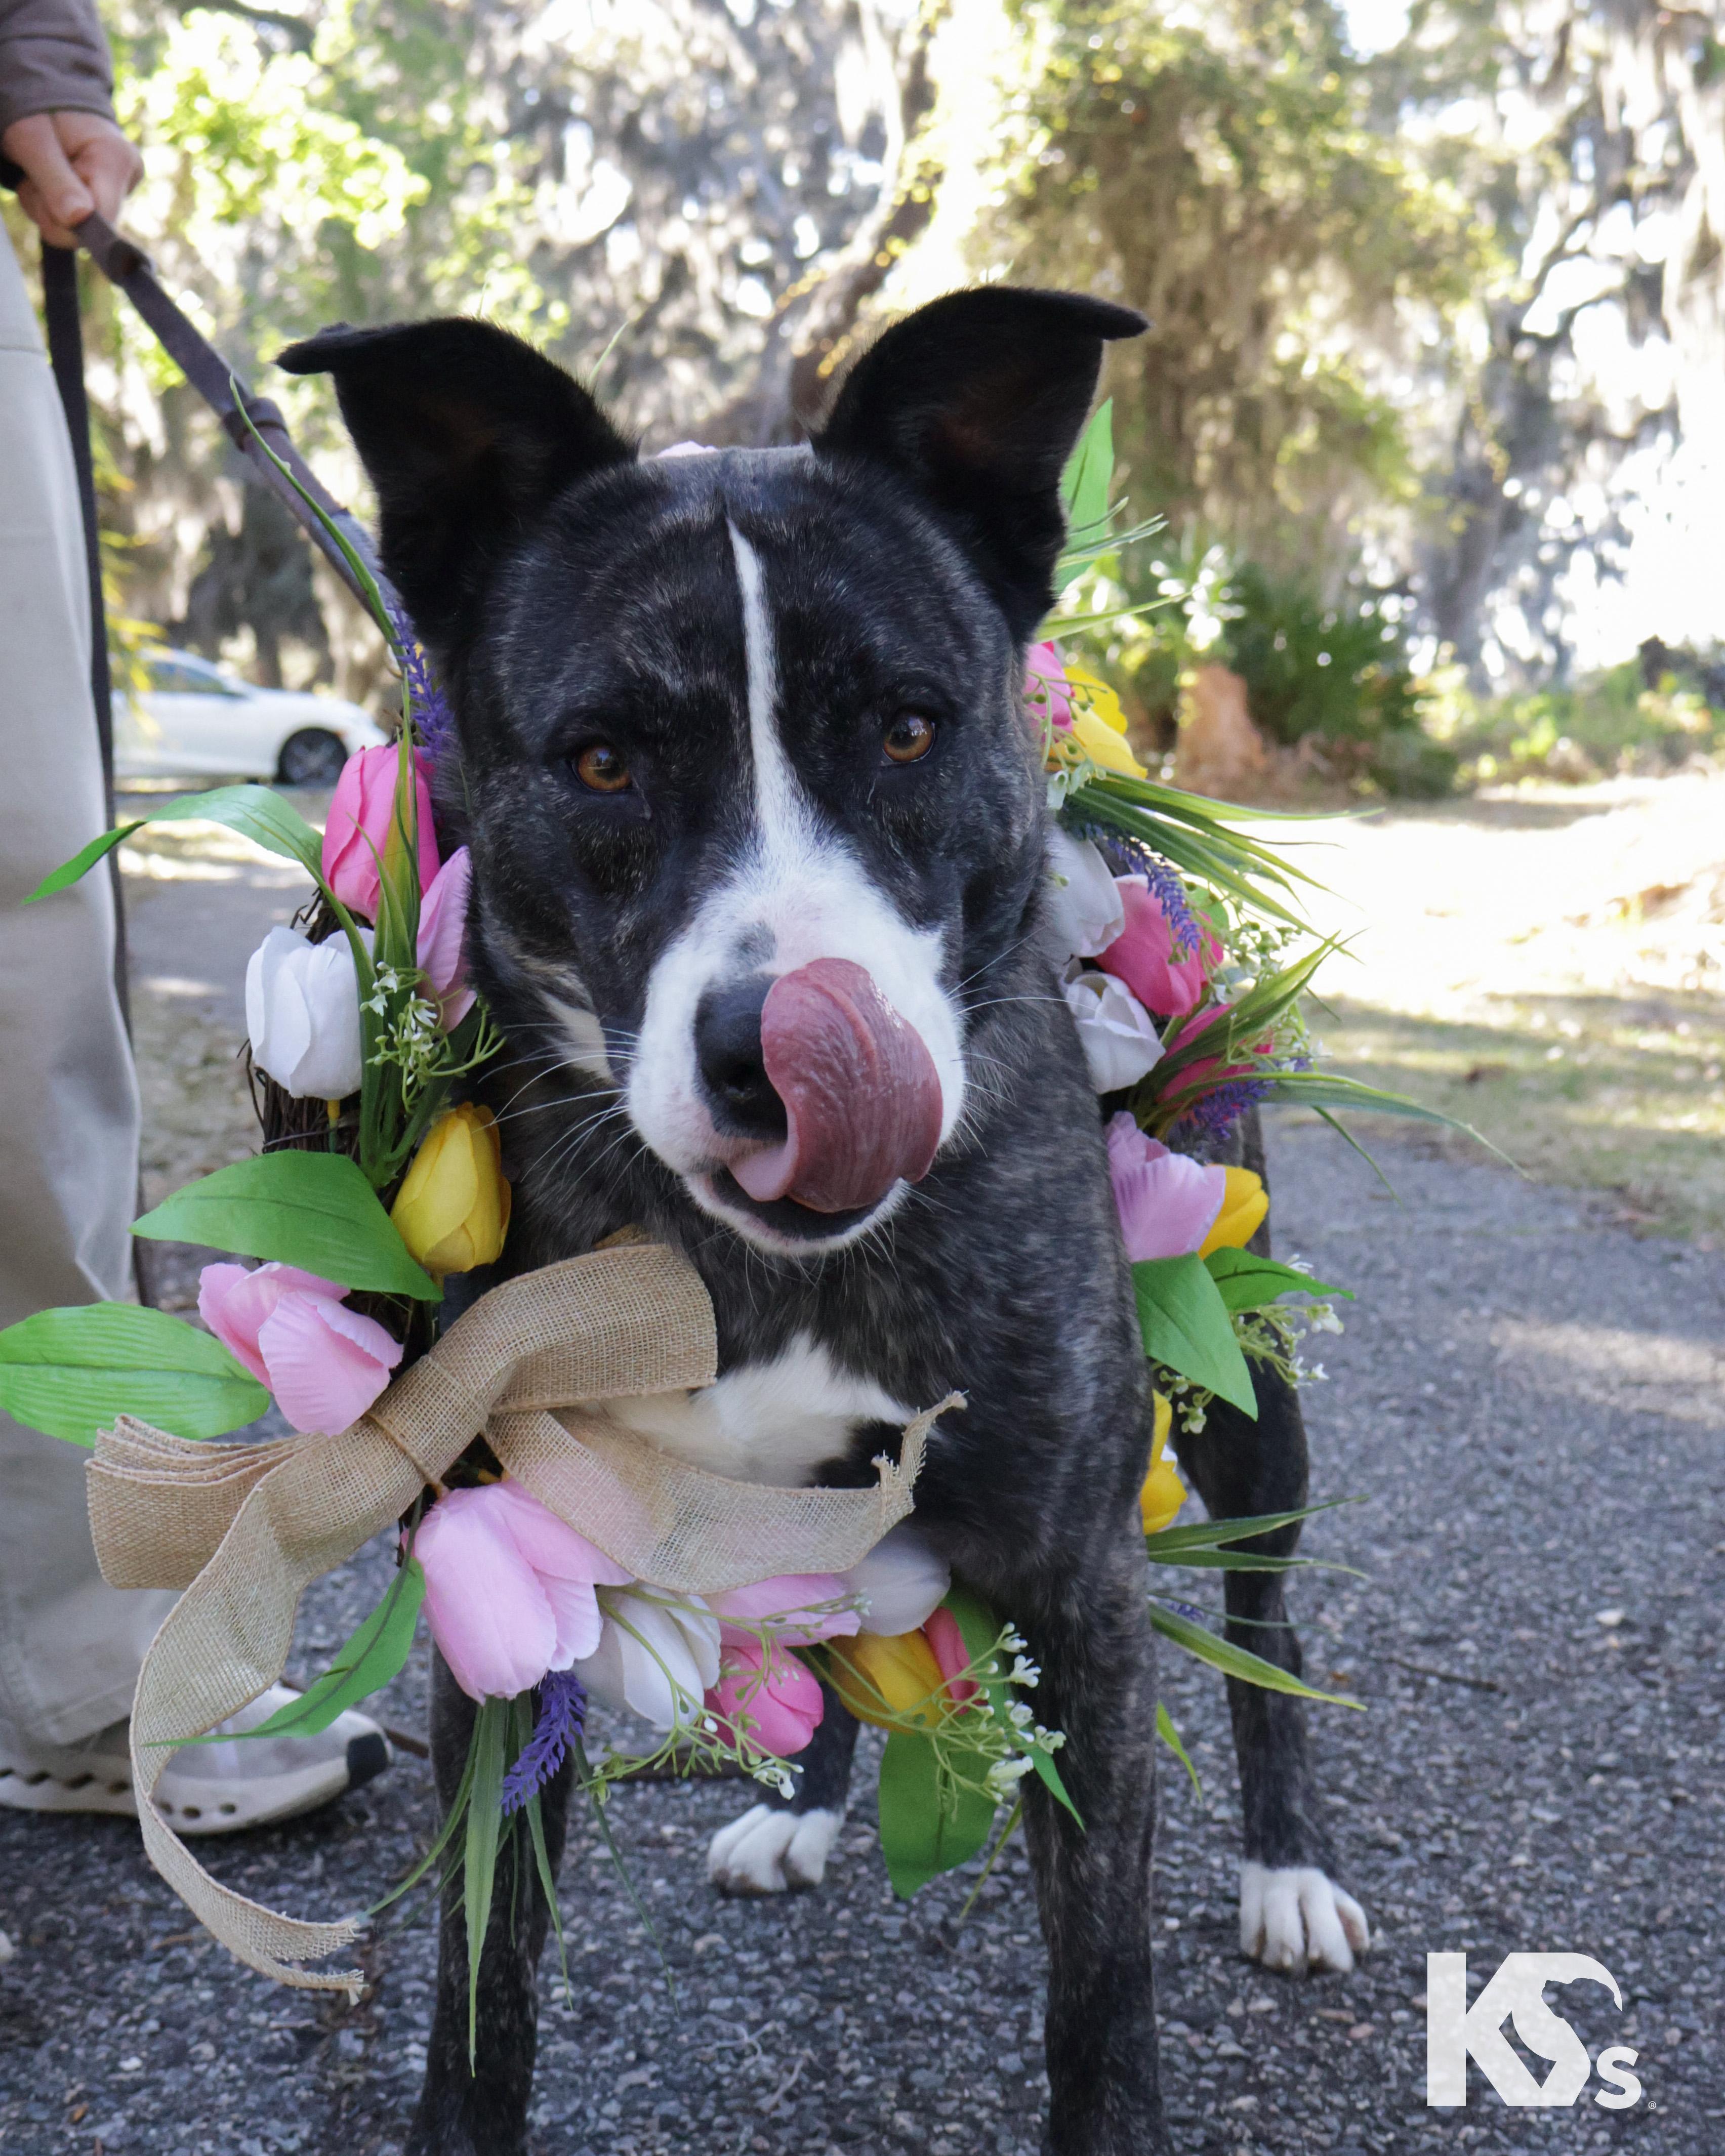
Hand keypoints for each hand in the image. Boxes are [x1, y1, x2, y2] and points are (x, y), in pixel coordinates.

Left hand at [2, 109, 141, 247]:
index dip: (66, 219)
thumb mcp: (32, 139)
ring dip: (46, 208)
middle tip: (35, 175)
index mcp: (116, 157)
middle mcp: (128, 176)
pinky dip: (52, 208)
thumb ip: (55, 180)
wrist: (47, 98)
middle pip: (88, 229)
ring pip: (77, 230)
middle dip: (50, 209)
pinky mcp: (111, 199)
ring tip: (41, 173)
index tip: (40, 193)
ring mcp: (122, 190)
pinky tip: (51, 181)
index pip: (103, 219)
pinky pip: (76, 225)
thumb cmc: (37, 111)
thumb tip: (78, 219)